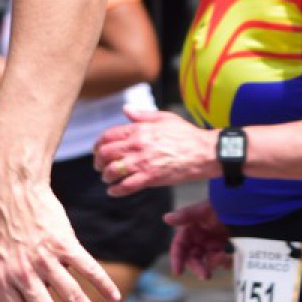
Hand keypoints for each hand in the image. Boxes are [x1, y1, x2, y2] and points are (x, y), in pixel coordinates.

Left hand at [93, 104, 214, 196]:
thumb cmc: (185, 134)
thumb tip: (126, 109)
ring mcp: (143, 162)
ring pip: (112, 171)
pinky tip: (113, 191)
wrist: (203, 152)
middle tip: (100, 167)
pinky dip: (116, 190)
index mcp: (138, 130)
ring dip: (106, 177)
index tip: (97, 152)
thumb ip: (142, 115)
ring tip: (108, 179)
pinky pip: (126, 186)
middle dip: (98, 162)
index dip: (98, 146)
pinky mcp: (150, 177)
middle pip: (105, 154)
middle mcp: (137, 145)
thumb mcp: (164, 118)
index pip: (107, 137)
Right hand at [167, 200, 232, 279]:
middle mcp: (199, 240)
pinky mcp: (225, 249)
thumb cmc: (221, 205)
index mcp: (190, 231)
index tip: (178, 272)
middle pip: (193, 258)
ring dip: (215, 263)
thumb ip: (185, 215)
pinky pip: (222, 261)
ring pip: (208, 261)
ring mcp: (212, 245)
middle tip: (206, 275)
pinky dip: (225, 262)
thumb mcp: (203, 210)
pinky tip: (231, 258)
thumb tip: (166, 218)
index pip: (179, 247)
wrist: (243, 207)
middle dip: (198, 267)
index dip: (176, 259)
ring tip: (225, 257)